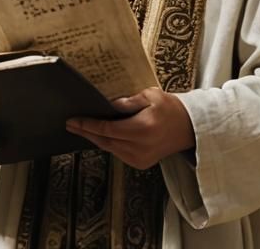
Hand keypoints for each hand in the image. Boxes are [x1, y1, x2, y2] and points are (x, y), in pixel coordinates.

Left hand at [65, 87, 195, 169]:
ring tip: (81, 128)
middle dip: (86, 132)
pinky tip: (99, 135)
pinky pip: (118, 153)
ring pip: (110, 148)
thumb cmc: (170, 108)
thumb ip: (128, 101)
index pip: (107, 129)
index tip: (74, 120)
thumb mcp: (150, 96)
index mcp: (142, 129)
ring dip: (95, 138)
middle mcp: (140, 147)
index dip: (88, 125)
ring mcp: (140, 158)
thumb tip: (108, 104)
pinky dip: (107, 144)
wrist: (188, 128)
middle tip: (70, 124)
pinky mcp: (141, 163)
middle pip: (105, 141)